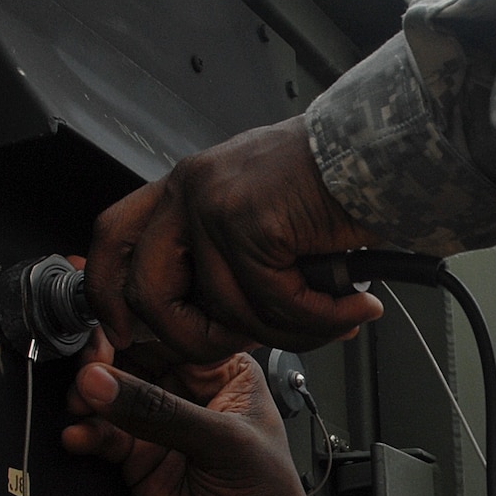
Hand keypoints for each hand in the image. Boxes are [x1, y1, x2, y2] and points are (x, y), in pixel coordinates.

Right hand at [62, 330, 327, 495]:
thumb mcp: (222, 445)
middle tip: (82, 374)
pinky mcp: (136, 457)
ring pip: (110, 394)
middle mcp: (188, 391)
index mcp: (223, 372)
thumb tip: (103, 381)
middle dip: (100, 363)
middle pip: (132, 359)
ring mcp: (159, 424)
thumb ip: (160, 412)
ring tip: (79, 407)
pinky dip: (85, 433)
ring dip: (87, 397)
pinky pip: (102, 434)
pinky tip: (79, 436)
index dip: (133, 332)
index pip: (170, 337)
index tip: (101, 338)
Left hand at [85, 116, 384, 360]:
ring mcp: (216, 206)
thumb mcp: (262, 209)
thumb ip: (228, 253)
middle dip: (193, 339)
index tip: (128, 332)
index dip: (109, 294)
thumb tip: (216, 317)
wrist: (387, 148)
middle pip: (147, 292)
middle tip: (243, 346)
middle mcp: (191, 189)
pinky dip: (318, 317)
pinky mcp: (253, 224)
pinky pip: (275, 302)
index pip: (112, 238)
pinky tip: (349, 306)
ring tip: (332, 318)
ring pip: (227, 310)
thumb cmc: (339, 180)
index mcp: (187, 186)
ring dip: (288, 331)